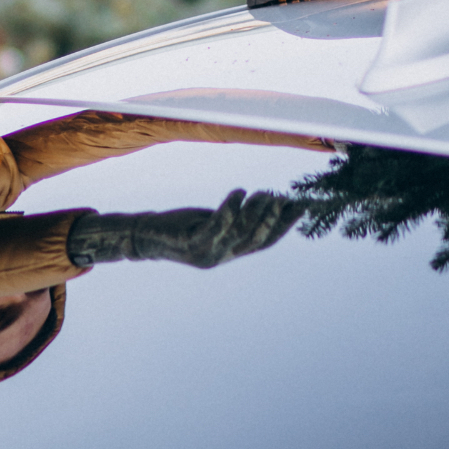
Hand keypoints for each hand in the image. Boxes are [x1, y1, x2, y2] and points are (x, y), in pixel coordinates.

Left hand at [66, 189, 305, 268]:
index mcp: (230, 253)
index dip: (285, 225)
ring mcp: (207, 252)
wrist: (145, 237)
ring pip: (240, 232)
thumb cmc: (181, 227)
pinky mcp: (192, 243)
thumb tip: (265, 201)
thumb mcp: (213, 223)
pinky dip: (231, 208)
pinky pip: (217, 225)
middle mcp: (222, 256)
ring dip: (256, 211)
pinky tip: (239, 192)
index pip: (265, 241)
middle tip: (284, 197)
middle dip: (274, 218)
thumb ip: (237, 219)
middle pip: (256, 238)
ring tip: (264, 192)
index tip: (303, 206)